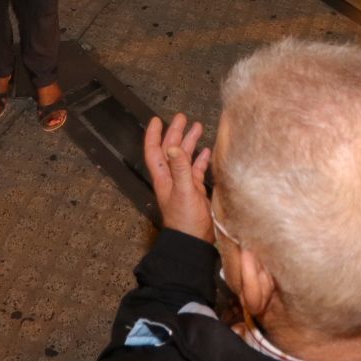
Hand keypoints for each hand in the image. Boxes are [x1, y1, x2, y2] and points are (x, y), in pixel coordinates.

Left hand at [143, 113, 213, 242]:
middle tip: (182, 118)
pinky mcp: (195, 191)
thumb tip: (173, 147)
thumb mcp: (183, 191)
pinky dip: (201, 159)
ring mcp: (183, 184)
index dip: (154, 135)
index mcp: (163, 177)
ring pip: (184, 158)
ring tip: (198, 127)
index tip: (157, 120)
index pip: (154, 151)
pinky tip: (207, 151)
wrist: (193, 242)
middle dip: (175, 133)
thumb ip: (180, 169)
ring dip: (189, 143)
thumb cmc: (185, 220)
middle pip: (170, 151)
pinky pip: (196, 171)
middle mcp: (171, 178)